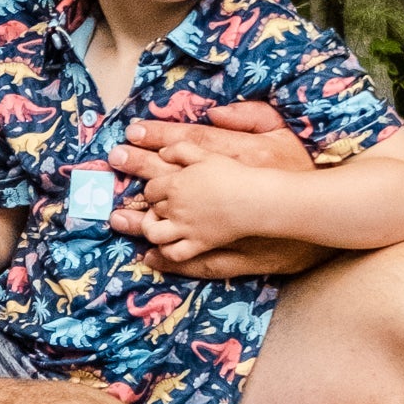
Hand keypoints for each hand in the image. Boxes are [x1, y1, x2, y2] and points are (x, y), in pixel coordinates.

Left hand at [109, 104, 322, 277]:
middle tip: (114, 160)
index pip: (183, 144)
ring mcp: (211, 222)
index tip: (132, 132)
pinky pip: (185, 252)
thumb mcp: (280, 133)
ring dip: (141, 219)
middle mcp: (212, 190)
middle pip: (167, 180)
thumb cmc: (301, 169)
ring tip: (118, 217)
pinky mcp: (220, 246)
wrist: (313, 211)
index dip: (156, 137)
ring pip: (166, 222)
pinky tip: (149, 253)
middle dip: (137, 169)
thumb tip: (216, 113)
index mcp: (227, 158)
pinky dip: (166, 253)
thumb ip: (249, 117)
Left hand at [111, 151, 267, 264]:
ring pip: (155, 233)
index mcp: (177, 182)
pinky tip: (159, 253)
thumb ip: (183, 148)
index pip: (151, 187)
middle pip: (150, 208)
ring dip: (148, 230)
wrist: (262, 200)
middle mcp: (177, 206)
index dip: (152, 189)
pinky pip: (176, 254)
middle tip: (141, 210)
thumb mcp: (207, 152)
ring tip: (153, 226)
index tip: (158, 191)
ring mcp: (188, 228)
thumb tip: (163, 151)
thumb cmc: (237, 174)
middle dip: (144, 208)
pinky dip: (164, 255)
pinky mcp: (202, 245)